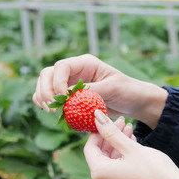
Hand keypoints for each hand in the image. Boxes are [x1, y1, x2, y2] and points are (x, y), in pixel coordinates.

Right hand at [33, 54, 167, 127]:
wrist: (135, 102)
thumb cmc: (128, 91)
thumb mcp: (112, 89)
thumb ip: (91, 91)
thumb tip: (69, 96)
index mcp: (85, 63)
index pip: (61, 67)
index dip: (57, 82)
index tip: (63, 99)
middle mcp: (75, 71)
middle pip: (47, 74)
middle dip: (46, 91)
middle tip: (55, 109)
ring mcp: (70, 83)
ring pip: (44, 85)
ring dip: (43, 98)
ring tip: (54, 113)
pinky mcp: (69, 96)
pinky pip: (49, 98)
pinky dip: (46, 105)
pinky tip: (55, 114)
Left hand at [83, 112, 178, 178]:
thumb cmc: (154, 171)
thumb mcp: (130, 148)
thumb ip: (111, 132)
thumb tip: (96, 116)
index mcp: (100, 173)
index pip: (90, 147)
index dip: (98, 131)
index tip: (108, 119)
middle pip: (99, 154)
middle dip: (110, 137)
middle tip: (123, 122)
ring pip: (109, 161)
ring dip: (118, 145)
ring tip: (130, 130)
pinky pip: (116, 170)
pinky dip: (122, 156)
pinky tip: (133, 144)